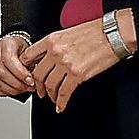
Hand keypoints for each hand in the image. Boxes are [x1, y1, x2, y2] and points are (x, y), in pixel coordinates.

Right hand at [0, 34, 35, 95]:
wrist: (13, 47)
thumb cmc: (21, 49)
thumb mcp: (30, 52)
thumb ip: (30, 64)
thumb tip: (31, 80)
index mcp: (6, 43)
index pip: (9, 61)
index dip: (21, 74)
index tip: (31, 81)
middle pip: (1, 73)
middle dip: (17, 84)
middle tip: (28, 88)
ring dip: (10, 90)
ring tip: (21, 90)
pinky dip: (1, 92)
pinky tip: (11, 91)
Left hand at [20, 10, 136, 111]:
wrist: (112, 34)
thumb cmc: (94, 31)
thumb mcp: (66, 32)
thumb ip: (54, 45)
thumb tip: (46, 57)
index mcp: (51, 40)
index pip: (29, 56)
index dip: (26, 68)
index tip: (28, 75)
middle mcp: (56, 52)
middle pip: (37, 74)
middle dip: (37, 86)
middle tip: (39, 91)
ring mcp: (66, 64)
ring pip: (50, 85)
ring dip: (49, 95)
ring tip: (52, 98)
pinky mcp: (78, 74)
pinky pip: (65, 92)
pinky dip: (61, 102)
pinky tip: (61, 106)